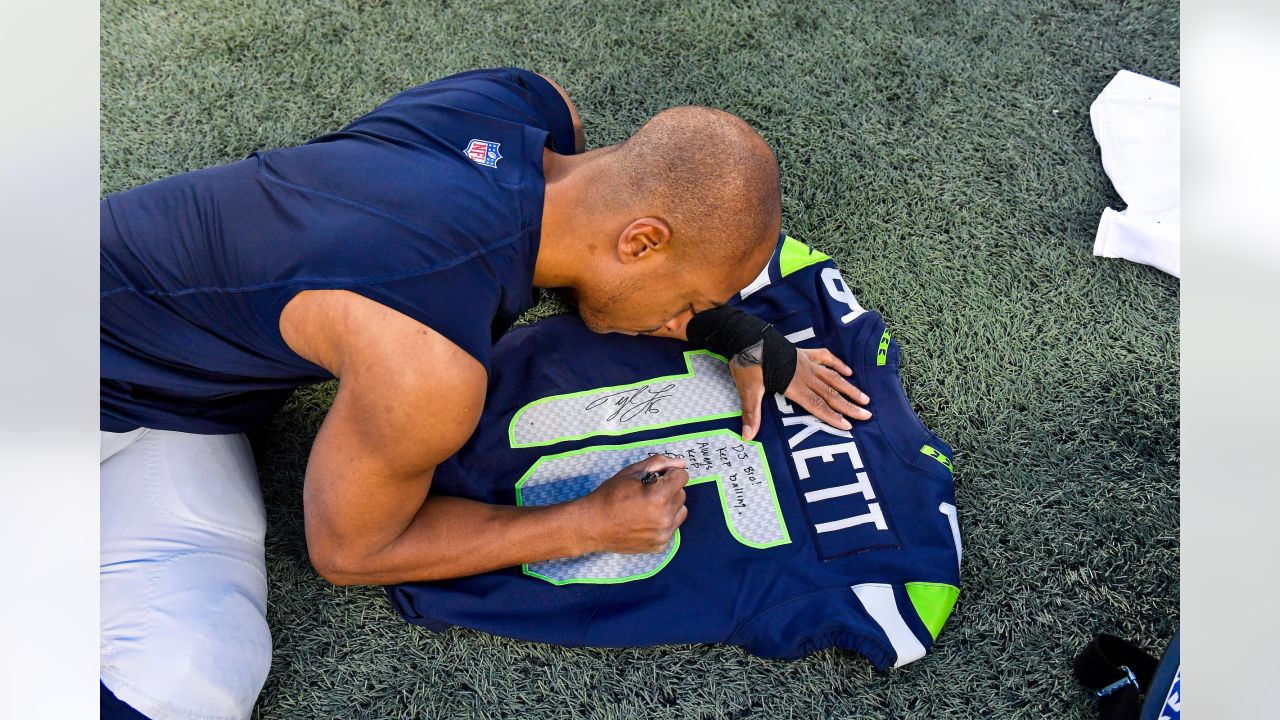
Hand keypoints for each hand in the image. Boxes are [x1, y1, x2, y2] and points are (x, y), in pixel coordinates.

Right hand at [575, 454, 689, 553]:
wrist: (593, 525)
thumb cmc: (610, 495)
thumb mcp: (631, 472)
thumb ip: (659, 463)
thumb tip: (681, 463)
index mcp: (659, 495)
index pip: (683, 476)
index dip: (670, 473)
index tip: (658, 477)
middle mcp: (665, 516)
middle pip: (682, 494)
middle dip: (669, 489)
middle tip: (648, 492)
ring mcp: (663, 533)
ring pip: (680, 512)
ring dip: (670, 506)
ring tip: (649, 506)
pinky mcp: (659, 545)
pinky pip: (672, 528)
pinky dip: (664, 523)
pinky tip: (646, 521)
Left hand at [729, 347, 870, 441]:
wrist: (746, 336)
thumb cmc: (747, 363)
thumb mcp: (747, 389)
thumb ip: (752, 413)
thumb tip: (747, 437)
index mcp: (793, 385)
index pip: (817, 405)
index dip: (832, 416)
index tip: (848, 426)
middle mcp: (804, 374)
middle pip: (830, 393)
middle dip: (849, 406)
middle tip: (867, 414)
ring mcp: (806, 362)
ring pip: (833, 377)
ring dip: (849, 388)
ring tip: (865, 398)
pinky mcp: (803, 352)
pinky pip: (826, 357)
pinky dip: (838, 364)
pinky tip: (848, 371)